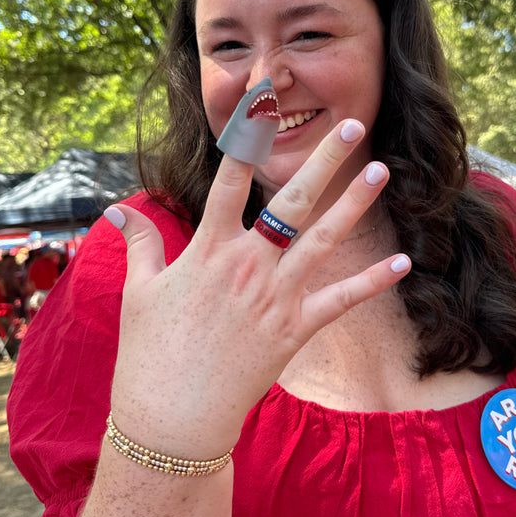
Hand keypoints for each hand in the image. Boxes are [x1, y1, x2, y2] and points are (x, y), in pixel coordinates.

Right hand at [106, 120, 410, 457]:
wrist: (172, 417)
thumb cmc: (149, 353)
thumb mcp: (138, 292)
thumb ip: (138, 244)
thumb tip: (113, 210)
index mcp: (208, 249)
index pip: (229, 177)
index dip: (248, 134)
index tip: (266, 99)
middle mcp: (247, 265)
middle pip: (292, 200)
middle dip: (324, 159)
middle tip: (354, 125)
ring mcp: (275, 297)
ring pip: (323, 241)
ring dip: (355, 205)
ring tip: (383, 172)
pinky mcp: (295, 330)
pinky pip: (340, 301)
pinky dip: (372, 282)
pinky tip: (402, 262)